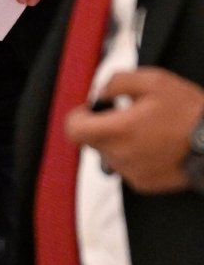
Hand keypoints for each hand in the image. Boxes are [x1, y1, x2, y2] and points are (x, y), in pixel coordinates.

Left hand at [64, 68, 203, 192]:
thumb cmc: (190, 112)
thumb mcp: (154, 81)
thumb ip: (117, 82)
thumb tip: (99, 93)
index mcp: (119, 130)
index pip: (74, 130)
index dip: (78, 117)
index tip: (90, 109)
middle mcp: (120, 156)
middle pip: (91, 141)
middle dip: (102, 126)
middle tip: (127, 115)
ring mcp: (131, 173)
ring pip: (108, 154)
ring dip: (118, 141)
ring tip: (147, 130)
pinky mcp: (142, 183)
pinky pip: (126, 167)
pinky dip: (133, 155)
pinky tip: (155, 145)